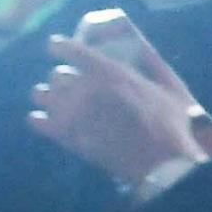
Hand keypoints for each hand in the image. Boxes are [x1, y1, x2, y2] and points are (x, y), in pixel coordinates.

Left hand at [32, 20, 211, 191]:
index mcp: (111, 72)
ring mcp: (72, 113)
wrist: (162, 166)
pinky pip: (37, 122)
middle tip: (70, 80)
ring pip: (42, 95)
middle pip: (56, 74)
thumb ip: (154, 64)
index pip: (71, 50)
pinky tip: (42, 118)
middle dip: (62, 75)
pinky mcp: (66, 137)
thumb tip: (140, 46)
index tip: (56, 46)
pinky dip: (37, 118)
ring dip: (48, 94)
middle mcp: (85, 88)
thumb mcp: (172, 87)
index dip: (60, 46)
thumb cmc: (173, 125)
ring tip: (55, 99)